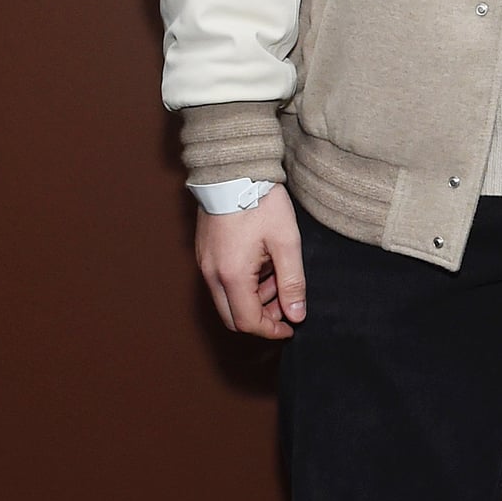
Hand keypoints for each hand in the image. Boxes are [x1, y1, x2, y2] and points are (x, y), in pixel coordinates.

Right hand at [194, 185, 305, 338]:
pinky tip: (262, 265)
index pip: (248, 322)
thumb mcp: (286, 241)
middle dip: (261, 318)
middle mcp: (212, 274)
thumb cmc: (260, 201)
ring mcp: (205, 263)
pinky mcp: (205, 253)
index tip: (291, 327)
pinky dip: (242, 284)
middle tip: (285, 304)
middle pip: (232, 318)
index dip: (271, 331)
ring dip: (253, 300)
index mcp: (231, 275)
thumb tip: (296, 315)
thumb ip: (292, 282)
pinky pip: (221, 282)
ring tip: (277, 277)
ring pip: (226, 300)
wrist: (233, 170)